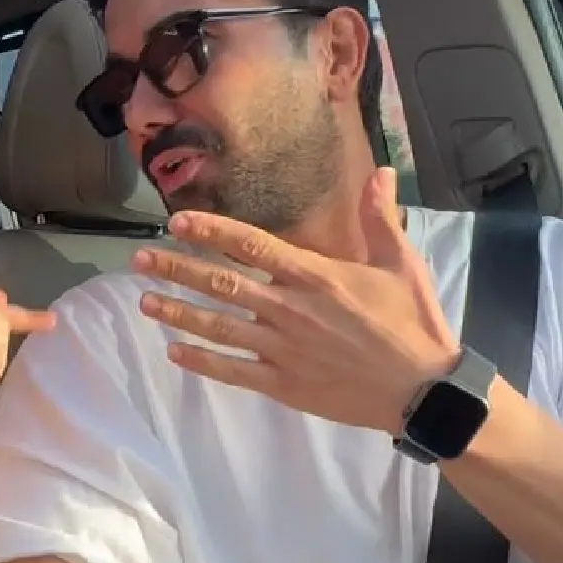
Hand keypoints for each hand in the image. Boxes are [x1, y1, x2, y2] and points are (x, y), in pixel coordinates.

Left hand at [133, 167, 460, 435]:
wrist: (424, 391)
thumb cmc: (412, 322)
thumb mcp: (401, 263)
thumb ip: (380, 217)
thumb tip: (379, 172)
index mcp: (313, 276)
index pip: (250, 245)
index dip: (210, 230)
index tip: (177, 222)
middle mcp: (288, 309)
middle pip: (220, 283)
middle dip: (176, 269)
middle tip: (138, 259)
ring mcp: (281, 349)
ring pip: (217, 326)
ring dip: (177, 313)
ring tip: (143, 301)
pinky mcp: (282, 384)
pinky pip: (232, 371)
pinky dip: (201, 361)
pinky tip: (173, 352)